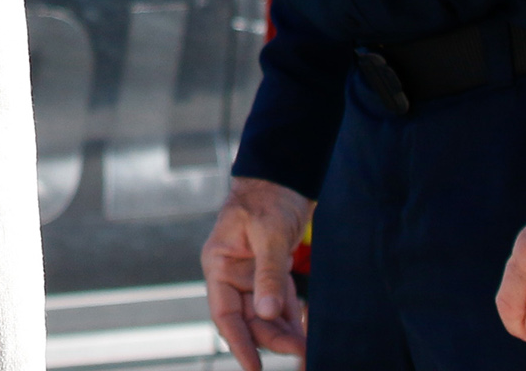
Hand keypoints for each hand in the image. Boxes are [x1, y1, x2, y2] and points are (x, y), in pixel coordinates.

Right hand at [202, 176, 309, 370]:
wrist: (285, 174)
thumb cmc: (268, 197)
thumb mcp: (267, 234)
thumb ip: (267, 275)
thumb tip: (268, 314)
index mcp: (220, 264)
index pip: (224, 313)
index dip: (238, 343)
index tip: (254, 368)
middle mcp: (233, 273)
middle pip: (249, 319)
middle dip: (272, 339)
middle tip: (299, 355)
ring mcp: (252, 274)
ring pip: (266, 315)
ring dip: (284, 333)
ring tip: (306, 351)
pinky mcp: (272, 271)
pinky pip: (280, 302)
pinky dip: (292, 318)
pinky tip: (305, 333)